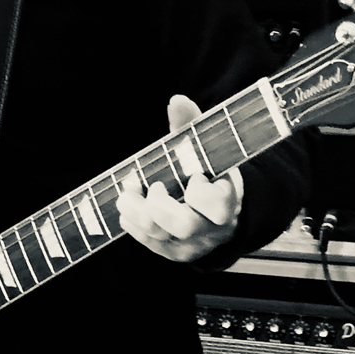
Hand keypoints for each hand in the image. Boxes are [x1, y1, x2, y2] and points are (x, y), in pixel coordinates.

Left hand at [116, 94, 242, 261]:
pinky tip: (128, 207)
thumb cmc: (207, 171)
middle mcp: (212, 228)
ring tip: (126, 193)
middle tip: (152, 186)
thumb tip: (176, 101)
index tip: (193, 177)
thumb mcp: (205, 149)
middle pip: (184, 225)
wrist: (216, 210)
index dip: (200, 192)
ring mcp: (193, 244)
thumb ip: (191, 126)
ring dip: (135, 211)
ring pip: (160, 236)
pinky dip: (132, 223)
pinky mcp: (174, 252)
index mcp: (227, 200)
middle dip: (158, 204)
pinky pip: (148, 243)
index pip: (217, 204)